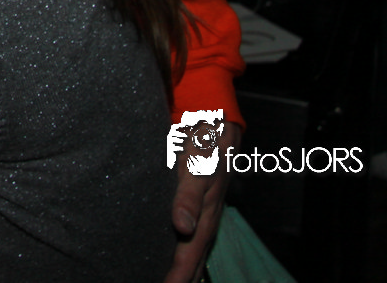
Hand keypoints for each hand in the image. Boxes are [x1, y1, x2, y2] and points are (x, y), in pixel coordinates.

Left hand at [164, 122, 240, 282]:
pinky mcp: (197, 201)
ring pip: (194, 247)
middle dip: (183, 278)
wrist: (216, 120)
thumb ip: (188, 197)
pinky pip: (191, 234)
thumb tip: (183, 228)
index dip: (179, 276)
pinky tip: (173, 252)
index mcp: (207, 215)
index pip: (191, 255)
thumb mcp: (196, 167)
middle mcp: (207, 217)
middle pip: (194, 257)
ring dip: (184, 268)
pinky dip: (183, 250)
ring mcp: (204, 211)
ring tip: (171, 282)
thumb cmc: (205, 143)